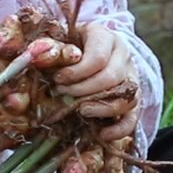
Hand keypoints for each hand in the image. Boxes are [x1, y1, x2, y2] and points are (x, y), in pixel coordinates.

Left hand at [37, 24, 138, 142]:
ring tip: (81, 112)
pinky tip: (103, 135)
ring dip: (102, 109)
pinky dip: (120, 128)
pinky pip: (133, 116)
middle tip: (63, 95)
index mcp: (105, 37)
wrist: (88, 49)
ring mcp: (131, 77)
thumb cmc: (70, 45)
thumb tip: (39, 56)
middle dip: (85, 90)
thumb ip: (51, 47)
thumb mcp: (60, 39)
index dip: (77, 72)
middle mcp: (123, 55)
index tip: (57, 79)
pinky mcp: (134, 97)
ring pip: (126, 96)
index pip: (98, 57)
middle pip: (112, 77)